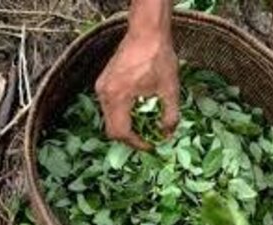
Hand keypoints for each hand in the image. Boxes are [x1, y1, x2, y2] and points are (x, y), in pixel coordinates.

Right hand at [95, 33, 178, 149]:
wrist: (147, 32)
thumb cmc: (159, 58)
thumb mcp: (170, 90)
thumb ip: (170, 116)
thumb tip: (167, 135)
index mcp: (118, 97)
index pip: (120, 132)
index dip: (136, 144)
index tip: (151, 145)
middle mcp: (104, 93)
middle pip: (112, 128)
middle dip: (131, 137)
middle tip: (148, 139)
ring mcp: (101, 86)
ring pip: (110, 118)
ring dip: (127, 125)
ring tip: (146, 125)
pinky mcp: (104, 81)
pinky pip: (110, 106)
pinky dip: (122, 113)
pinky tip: (139, 110)